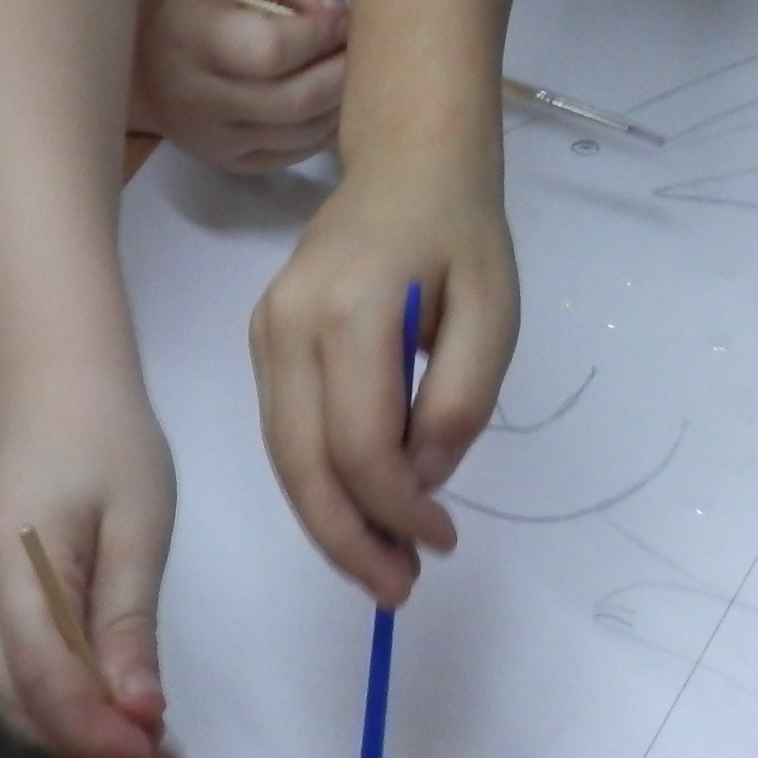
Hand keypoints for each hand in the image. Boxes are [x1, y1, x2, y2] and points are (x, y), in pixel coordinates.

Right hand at [0, 391, 185, 757]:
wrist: (49, 383)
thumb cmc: (107, 439)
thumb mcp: (139, 521)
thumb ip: (130, 620)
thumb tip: (140, 715)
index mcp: (8, 562)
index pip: (47, 679)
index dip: (99, 738)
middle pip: (22, 707)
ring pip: (14, 702)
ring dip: (81, 745)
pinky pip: (14, 676)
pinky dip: (63, 711)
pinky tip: (119, 733)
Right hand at [133, 0, 348, 173]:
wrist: (145, 71)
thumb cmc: (203, 9)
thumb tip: (337, 13)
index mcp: (192, 38)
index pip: (271, 50)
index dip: (319, 35)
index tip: (341, 18)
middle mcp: (200, 100)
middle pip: (297, 99)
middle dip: (343, 70)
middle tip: (357, 47)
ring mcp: (218, 142)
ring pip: (306, 131)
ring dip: (341, 99)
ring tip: (343, 69)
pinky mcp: (235, 166)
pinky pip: (301, 152)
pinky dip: (327, 124)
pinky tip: (326, 98)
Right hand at [252, 169, 512, 603]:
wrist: (407, 166)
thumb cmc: (462, 236)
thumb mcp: (495, 312)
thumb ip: (463, 398)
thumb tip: (424, 478)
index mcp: (351, 310)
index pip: (359, 444)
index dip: (397, 511)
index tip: (442, 543)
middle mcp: (289, 324)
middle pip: (303, 464)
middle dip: (349, 540)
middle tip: (399, 590)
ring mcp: (266, 332)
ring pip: (284, 457)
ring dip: (329, 523)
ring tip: (383, 567)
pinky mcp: (262, 340)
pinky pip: (284, 432)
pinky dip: (318, 483)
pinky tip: (360, 512)